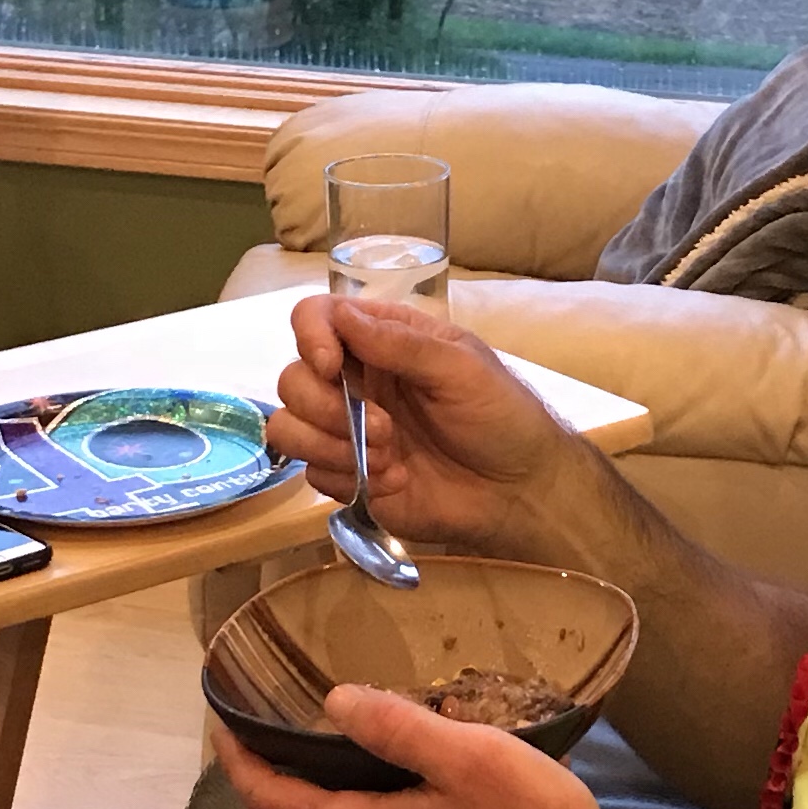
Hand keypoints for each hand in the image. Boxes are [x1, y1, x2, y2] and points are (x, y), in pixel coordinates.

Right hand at [266, 292, 586, 558]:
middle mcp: (356, 382)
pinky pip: (311, 473)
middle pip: (293, 378)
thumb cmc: (500, 417)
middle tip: (384, 430)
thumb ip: (401, 344)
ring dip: (329, 445)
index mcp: (383, 341)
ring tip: (387, 458)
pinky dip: (346, 478)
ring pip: (289, 427)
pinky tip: (392, 482)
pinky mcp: (348, 477)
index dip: (311, 336)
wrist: (518, 492)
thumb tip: (341, 316)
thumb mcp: (461, 368)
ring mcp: (347, 432)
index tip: (330, 365)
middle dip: (325, 406)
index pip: (318, 318)